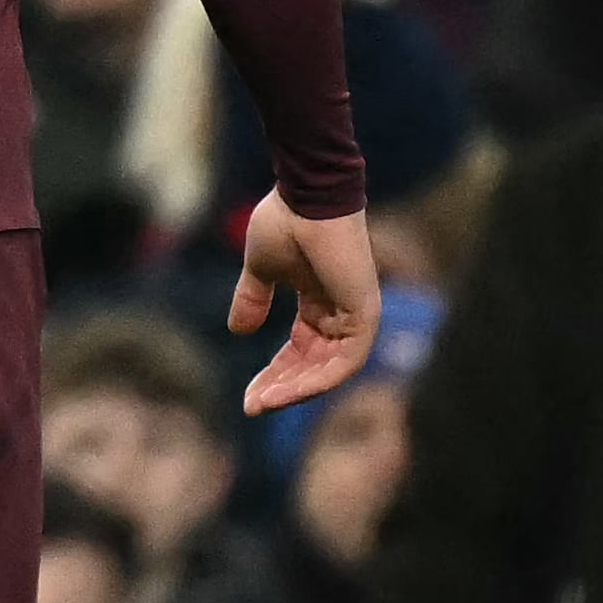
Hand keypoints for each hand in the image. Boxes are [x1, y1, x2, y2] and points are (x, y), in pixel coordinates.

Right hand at [228, 191, 380, 412]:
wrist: (306, 196)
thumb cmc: (286, 221)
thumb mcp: (261, 270)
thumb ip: (252, 299)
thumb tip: (238, 331)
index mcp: (321, 303)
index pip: (300, 351)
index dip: (274, 374)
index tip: (247, 394)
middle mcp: (342, 313)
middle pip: (314, 366)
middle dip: (282, 388)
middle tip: (251, 406)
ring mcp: (357, 315)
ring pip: (330, 371)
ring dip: (296, 391)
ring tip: (263, 403)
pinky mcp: (365, 315)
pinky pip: (345, 362)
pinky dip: (317, 380)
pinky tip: (287, 391)